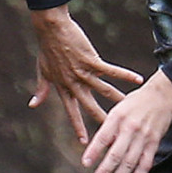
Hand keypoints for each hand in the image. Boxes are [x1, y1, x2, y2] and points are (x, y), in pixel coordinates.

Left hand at [27, 6, 143, 143]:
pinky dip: (124, 75)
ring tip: (130, 109)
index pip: (72, 112)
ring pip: (103, 90)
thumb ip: (42, 89)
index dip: (78, 126)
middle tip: (113, 136)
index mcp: (64, 87)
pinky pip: (111, 70)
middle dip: (102, 121)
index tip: (85, 143)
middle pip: (90, 106)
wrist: (51, 29)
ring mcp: (83, 72)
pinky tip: (138, 79)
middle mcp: (74, 83)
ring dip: (118, 99)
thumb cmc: (47, 48)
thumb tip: (33, 105)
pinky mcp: (91, 60)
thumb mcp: (43, 72)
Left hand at [82, 70, 171, 172]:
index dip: (94, 151)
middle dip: (104, 171)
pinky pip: (145, 163)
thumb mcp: (118, 110)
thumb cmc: (136, 103)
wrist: (162, 95)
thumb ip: (109, 128)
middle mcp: (130, 128)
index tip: (85, 164)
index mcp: (117, 117)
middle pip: (116, 154)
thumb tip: (100, 150)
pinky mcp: (154, 143)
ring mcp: (143, 137)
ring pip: (130, 162)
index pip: (103, 137)